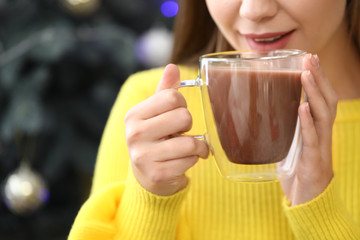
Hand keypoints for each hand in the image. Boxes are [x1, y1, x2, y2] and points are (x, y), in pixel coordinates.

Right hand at [125, 64, 208, 195]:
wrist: (147, 174)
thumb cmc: (155, 137)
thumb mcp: (156, 113)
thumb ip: (165, 91)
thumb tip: (172, 67)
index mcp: (134, 115)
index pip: (172, 97)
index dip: (182, 104)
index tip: (177, 112)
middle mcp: (135, 134)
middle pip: (184, 117)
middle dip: (188, 124)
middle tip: (182, 131)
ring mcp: (144, 156)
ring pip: (190, 143)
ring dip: (197, 146)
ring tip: (191, 147)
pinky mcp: (156, 175)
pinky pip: (190, 161)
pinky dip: (193, 160)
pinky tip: (184, 160)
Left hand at [280, 54, 337, 205]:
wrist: (307, 203)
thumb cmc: (297, 174)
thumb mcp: (288, 148)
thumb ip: (282, 132)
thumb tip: (260, 117)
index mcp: (315, 131)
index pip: (320, 100)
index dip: (317, 80)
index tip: (308, 60)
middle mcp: (321, 136)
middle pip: (326, 101)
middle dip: (318, 78)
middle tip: (309, 58)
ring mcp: (320, 148)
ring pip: (323, 115)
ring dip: (314, 93)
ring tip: (306, 74)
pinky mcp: (314, 163)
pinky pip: (312, 140)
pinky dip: (307, 123)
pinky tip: (301, 108)